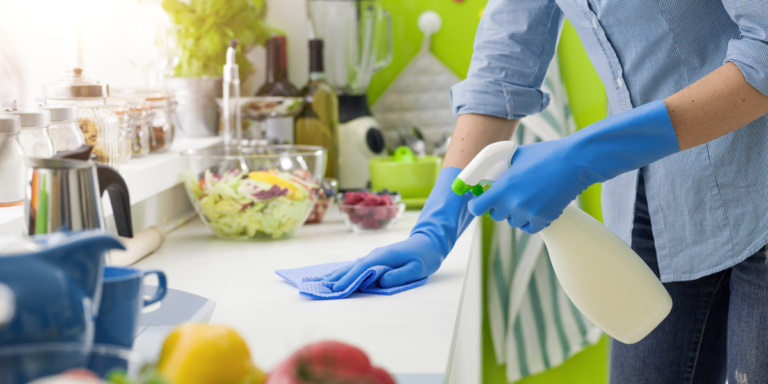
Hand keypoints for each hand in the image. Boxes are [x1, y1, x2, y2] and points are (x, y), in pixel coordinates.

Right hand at [324, 167, 474, 292]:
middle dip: (336, 278)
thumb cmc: (425, 256)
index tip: (336, 289)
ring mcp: (374, 256)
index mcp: (383, 257)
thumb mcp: (417, 268)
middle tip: (320, 288)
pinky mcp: (376, 259)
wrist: (429, 242)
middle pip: (351, 267)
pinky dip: (345, 272)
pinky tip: (337, 276)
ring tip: (322, 282)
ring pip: (352, 266)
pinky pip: (357, 266)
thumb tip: (380, 281)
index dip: (348, 279)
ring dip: (337, 274)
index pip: (361, 269)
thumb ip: (399, 276)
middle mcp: (375, 255)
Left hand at [467, 138, 587, 233]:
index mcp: (503, 188)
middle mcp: (514, 204)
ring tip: (525, 200)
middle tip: (506, 197)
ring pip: (513, 222)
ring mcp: (529, 213)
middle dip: (498, 207)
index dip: (476, 205)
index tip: (479, 203)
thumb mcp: (517, 155)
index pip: (477, 208)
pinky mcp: (544, 219)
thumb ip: (502, 166)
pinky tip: (534, 209)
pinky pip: (529, 228)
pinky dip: (530, 221)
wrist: (574, 163)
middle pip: (495, 216)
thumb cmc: (546, 155)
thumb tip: (492, 169)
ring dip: (515, 214)